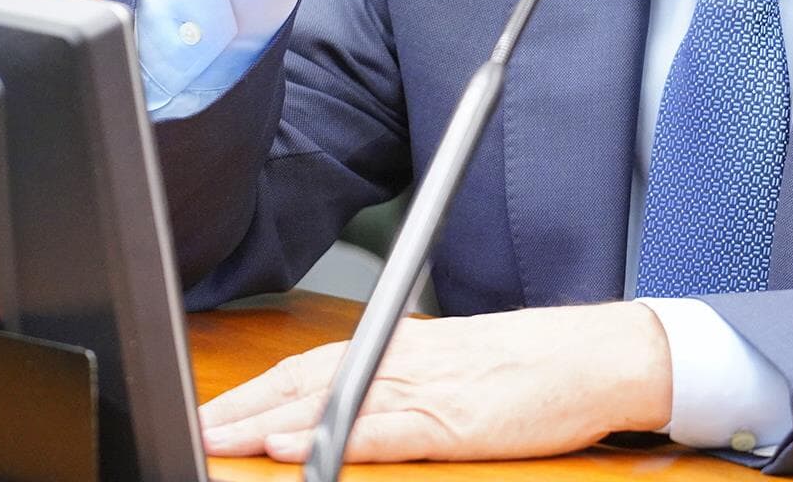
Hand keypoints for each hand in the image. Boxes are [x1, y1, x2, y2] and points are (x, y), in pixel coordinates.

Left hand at [197, 303, 672, 463]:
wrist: (598, 355)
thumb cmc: (539, 365)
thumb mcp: (465, 366)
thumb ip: (414, 379)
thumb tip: (369, 398)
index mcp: (408, 346)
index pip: (315, 362)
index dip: (260, 386)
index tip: (215, 407)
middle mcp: (406, 360)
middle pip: (307, 378)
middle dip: (244, 405)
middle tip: (194, 427)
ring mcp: (427, 390)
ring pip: (330, 400)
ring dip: (267, 420)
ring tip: (218, 437)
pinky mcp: (452, 420)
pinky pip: (377, 428)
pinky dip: (329, 434)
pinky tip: (292, 444)